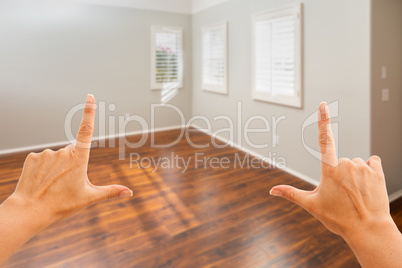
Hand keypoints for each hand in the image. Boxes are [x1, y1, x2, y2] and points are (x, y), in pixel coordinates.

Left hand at [9, 94, 132, 224]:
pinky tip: (41, 181)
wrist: (30, 211)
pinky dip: (43, 168)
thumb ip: (110, 192)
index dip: (89, 112)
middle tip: (66, 184)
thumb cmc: (61, 205)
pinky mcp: (32, 157)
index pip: (86, 130)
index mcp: (79, 159)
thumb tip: (130, 192)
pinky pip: (42, 159)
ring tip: (52, 185)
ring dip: (57, 167)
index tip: (90, 96)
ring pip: (57, 156)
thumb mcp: (89, 198)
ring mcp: (46, 154)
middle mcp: (63, 152)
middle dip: (72, 164)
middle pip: (72, 152)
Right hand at [270, 102, 391, 238]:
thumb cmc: (339, 219)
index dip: (323, 120)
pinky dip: (369, 171)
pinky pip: (372, 162)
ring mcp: (363, 166)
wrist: (368, 230)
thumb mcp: (312, 205)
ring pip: (355, 163)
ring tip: (355, 194)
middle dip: (338, 174)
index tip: (323, 105)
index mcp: (329, 169)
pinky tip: (367, 186)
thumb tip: (271, 190)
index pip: (324, 139)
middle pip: (339, 161)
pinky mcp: (377, 171)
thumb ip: (291, 193)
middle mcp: (346, 163)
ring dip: (354, 174)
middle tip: (341, 194)